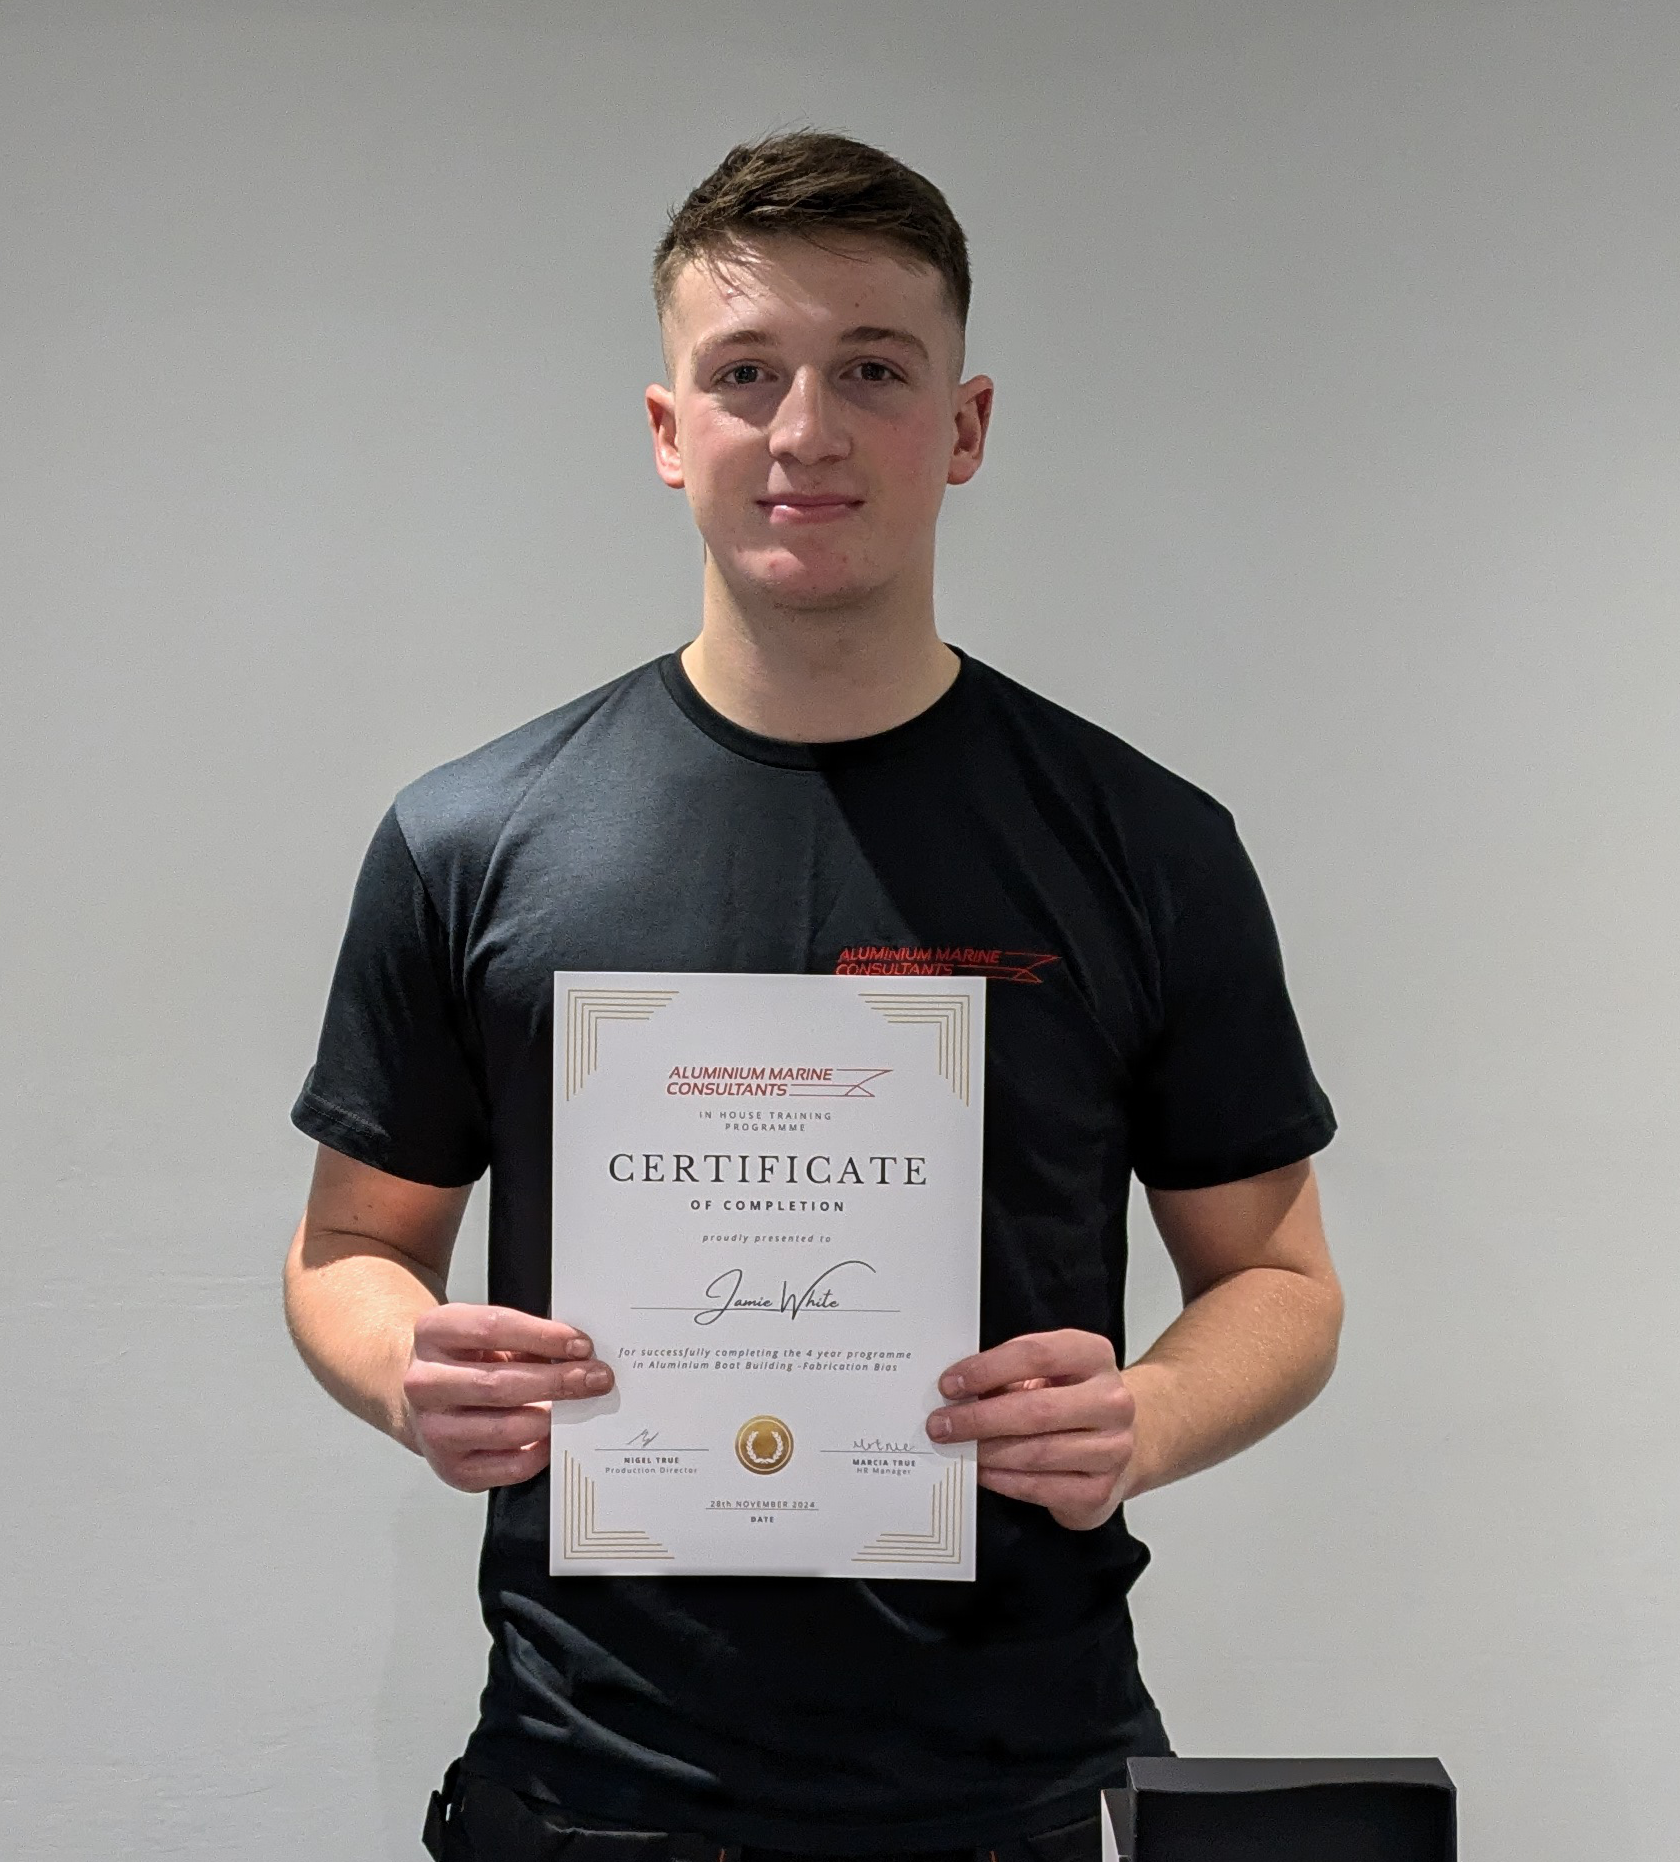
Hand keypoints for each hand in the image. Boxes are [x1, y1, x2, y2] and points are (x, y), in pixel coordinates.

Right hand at [401, 1304, 613, 1492]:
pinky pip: (510, 1466)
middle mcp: (424, 1382)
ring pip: (505, 1429)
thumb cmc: (467, 1360)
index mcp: (434, 1333)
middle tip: (596, 1378)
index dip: (543, 1336)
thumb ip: (528, 1339)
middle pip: (499, 1384)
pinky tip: (554, 1437)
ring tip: (578, 1407)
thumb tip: (581, 1355)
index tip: (582, 1345)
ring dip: (552, 1419)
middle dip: (558, 1381)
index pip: (492, 1329)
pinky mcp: (451, 1468)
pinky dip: (541, 1453)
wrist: (426, 1398)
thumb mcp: (487, 1334)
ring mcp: (433, 1429)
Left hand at [926, 1329, 1134, 1529]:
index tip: (950, 1383)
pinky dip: (1004, 1481)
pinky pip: (1042, 1488)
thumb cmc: (1070, 1400)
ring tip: (958, 1449)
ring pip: (1037, 1453)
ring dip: (987, 1453)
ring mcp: (1112, 1449)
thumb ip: (1008, 1375)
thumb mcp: (1047, 1373)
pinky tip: (983, 1471)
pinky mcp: (1100, 1490)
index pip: (1037, 1355)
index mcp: (1094, 1357)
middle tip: (942, 1425)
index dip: (988, 1369)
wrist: (1122, 1441)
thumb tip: (955, 1391)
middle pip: (1037, 1409)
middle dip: (980, 1419)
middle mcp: (1112, 1402)